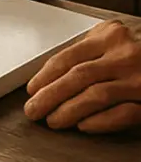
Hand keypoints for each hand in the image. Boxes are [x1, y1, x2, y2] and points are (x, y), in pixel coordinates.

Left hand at [25, 19, 140, 132]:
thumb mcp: (116, 37)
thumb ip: (89, 48)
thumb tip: (50, 73)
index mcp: (110, 35)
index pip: (67, 57)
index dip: (45, 76)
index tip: (31, 90)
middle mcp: (125, 54)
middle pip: (77, 77)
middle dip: (49, 96)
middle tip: (33, 110)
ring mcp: (140, 78)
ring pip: (96, 95)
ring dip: (68, 110)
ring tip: (52, 121)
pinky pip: (124, 113)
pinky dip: (101, 121)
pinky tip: (83, 126)